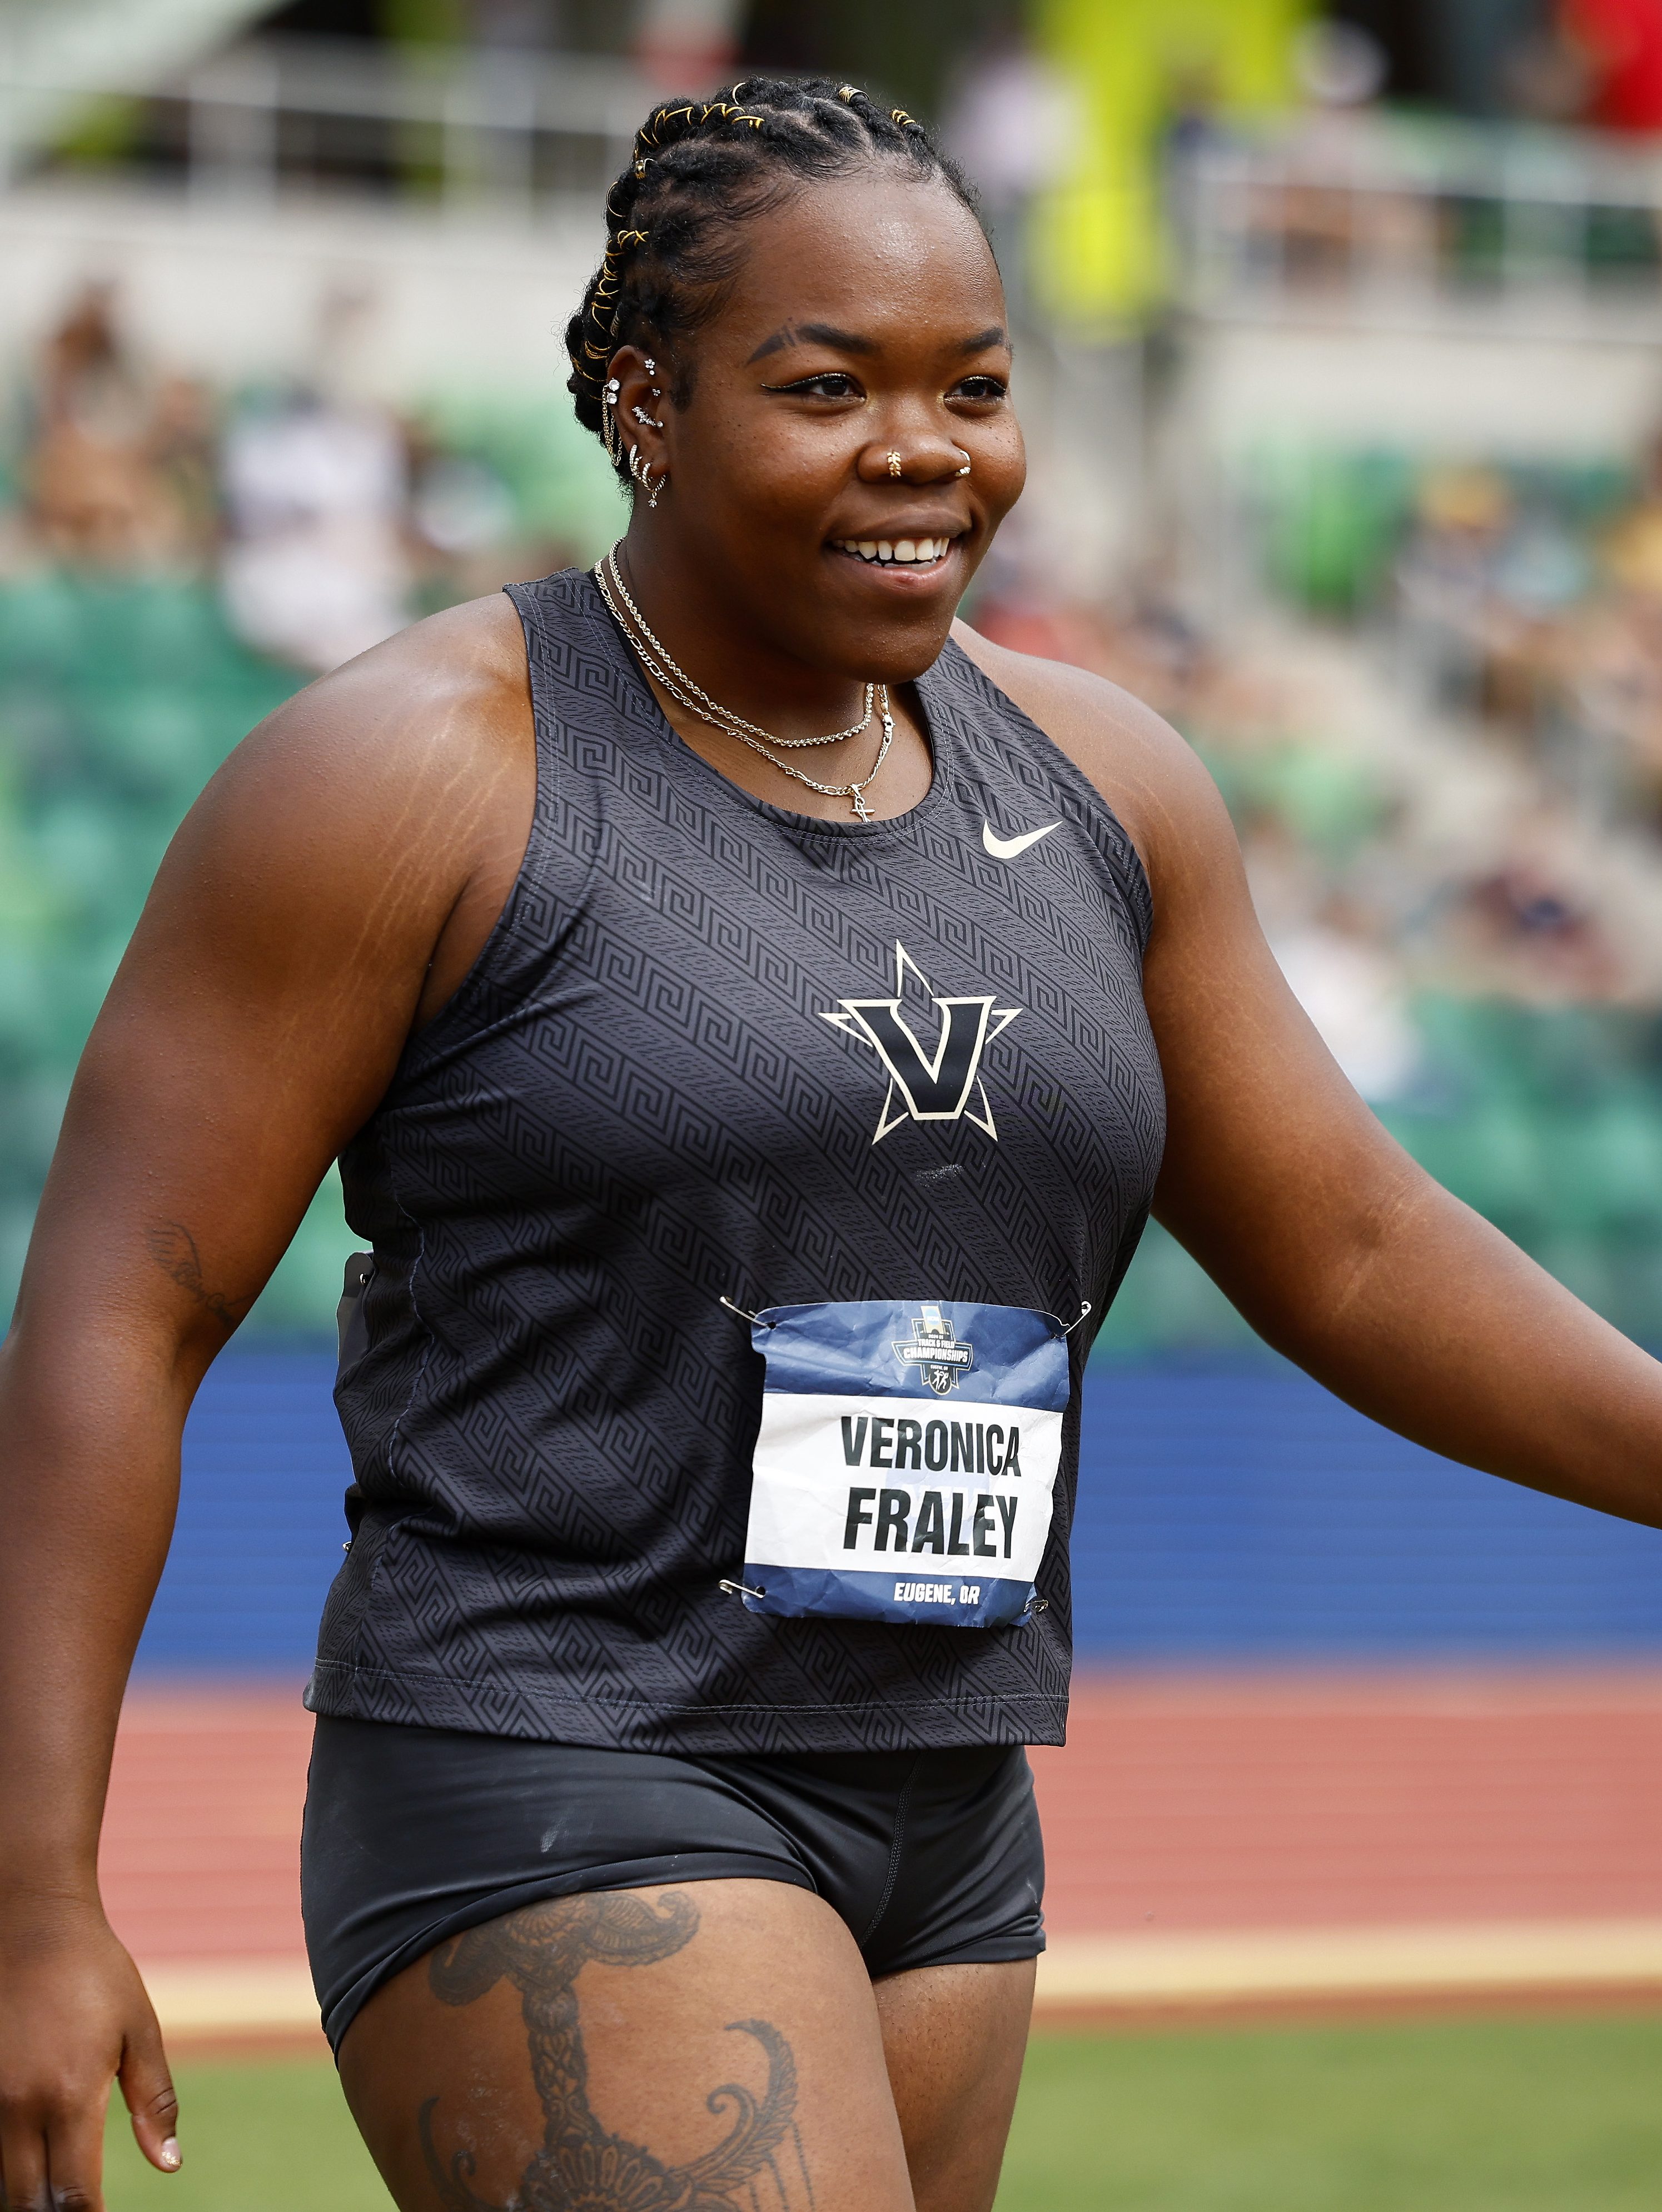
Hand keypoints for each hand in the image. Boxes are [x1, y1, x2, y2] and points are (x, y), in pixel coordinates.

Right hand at [0, 1903, 178, 2210]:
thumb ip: (153, 2100)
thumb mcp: (138, 2029)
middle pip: (26, 2204)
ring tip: (49, 2193)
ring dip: (23, 2195)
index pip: (74, 2196)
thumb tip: (169, 2164)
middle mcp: (19, 2107)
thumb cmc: (94, 1972)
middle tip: (75, 2210)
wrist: (32, 1922)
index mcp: (70, 2096)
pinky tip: (20, 2162)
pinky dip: (1, 2164)